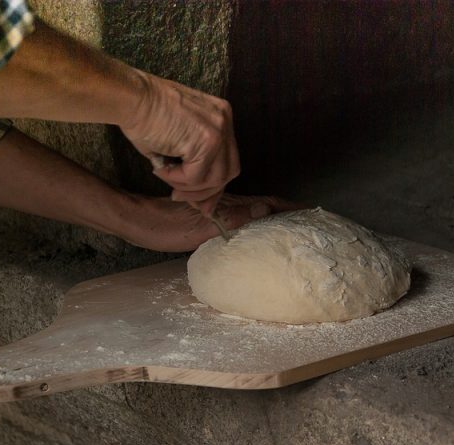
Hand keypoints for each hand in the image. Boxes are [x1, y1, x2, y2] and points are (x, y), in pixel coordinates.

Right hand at [121, 76, 240, 213]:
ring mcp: (219, 131)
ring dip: (189, 187)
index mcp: (221, 117)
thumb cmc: (145, 116)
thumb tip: (202, 205)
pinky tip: (161, 169)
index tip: (198, 201)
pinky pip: (196, 176)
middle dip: (206, 192)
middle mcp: (225, 122)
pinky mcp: (206, 141)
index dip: (213, 184)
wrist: (132, 98)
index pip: (228, 160)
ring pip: (215, 179)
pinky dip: (177, 179)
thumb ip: (194, 165)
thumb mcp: (178, 141)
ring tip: (167, 178)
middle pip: (229, 171)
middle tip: (180, 196)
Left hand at [121, 194, 300, 251]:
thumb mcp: (202, 224)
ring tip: (296, 230)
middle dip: (292, 213)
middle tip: (314, 225)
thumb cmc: (166, 226)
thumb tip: (267, 208)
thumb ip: (234, 217)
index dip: (292, 207)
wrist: (139, 222)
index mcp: (231, 205)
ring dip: (277, 218)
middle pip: (269, 207)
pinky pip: (245, 220)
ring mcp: (223, 211)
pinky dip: (260, 223)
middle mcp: (231, 206)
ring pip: (258, 212)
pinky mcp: (213, 218)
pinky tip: (263, 233)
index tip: (314, 213)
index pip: (271, 203)